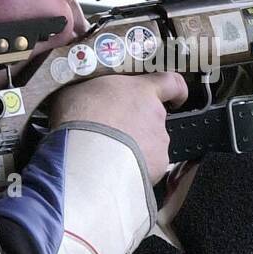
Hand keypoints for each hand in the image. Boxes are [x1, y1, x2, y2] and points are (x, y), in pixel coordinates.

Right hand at [48, 72, 188, 182]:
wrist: (85, 155)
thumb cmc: (79, 117)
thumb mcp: (77, 90)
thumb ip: (92, 89)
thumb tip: (83, 92)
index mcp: (142, 91)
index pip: (172, 83)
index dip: (176, 90)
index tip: (175, 96)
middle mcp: (156, 115)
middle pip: (154, 118)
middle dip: (138, 126)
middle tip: (114, 133)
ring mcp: (159, 142)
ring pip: (151, 144)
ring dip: (136, 148)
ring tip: (110, 155)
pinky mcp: (157, 167)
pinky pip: (148, 167)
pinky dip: (136, 168)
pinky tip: (116, 170)